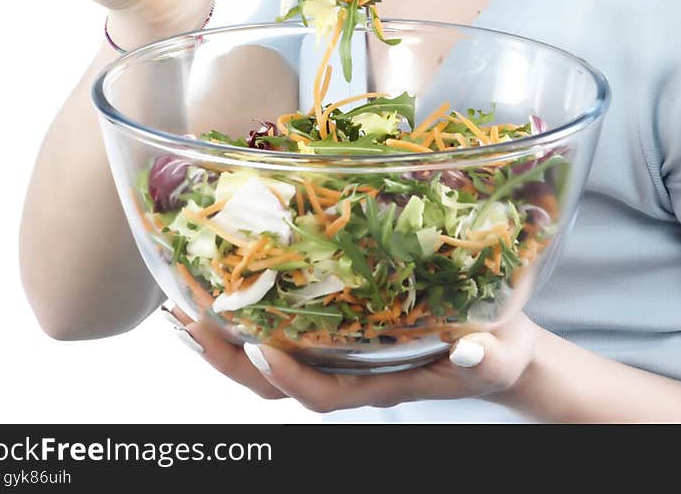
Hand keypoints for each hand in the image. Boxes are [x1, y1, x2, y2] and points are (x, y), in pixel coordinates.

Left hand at [162, 302, 541, 414]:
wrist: (496, 347)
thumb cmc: (499, 348)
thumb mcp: (502, 351)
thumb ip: (489, 355)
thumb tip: (473, 352)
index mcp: (382, 381)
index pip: (326, 393)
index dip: (291, 377)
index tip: (263, 346)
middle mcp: (348, 371)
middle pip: (273, 383)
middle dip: (226, 357)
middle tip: (185, 321)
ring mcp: (336, 353)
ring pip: (264, 362)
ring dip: (219, 339)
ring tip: (178, 306)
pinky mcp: (333, 329)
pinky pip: (276, 332)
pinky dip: (240, 316)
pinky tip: (217, 286)